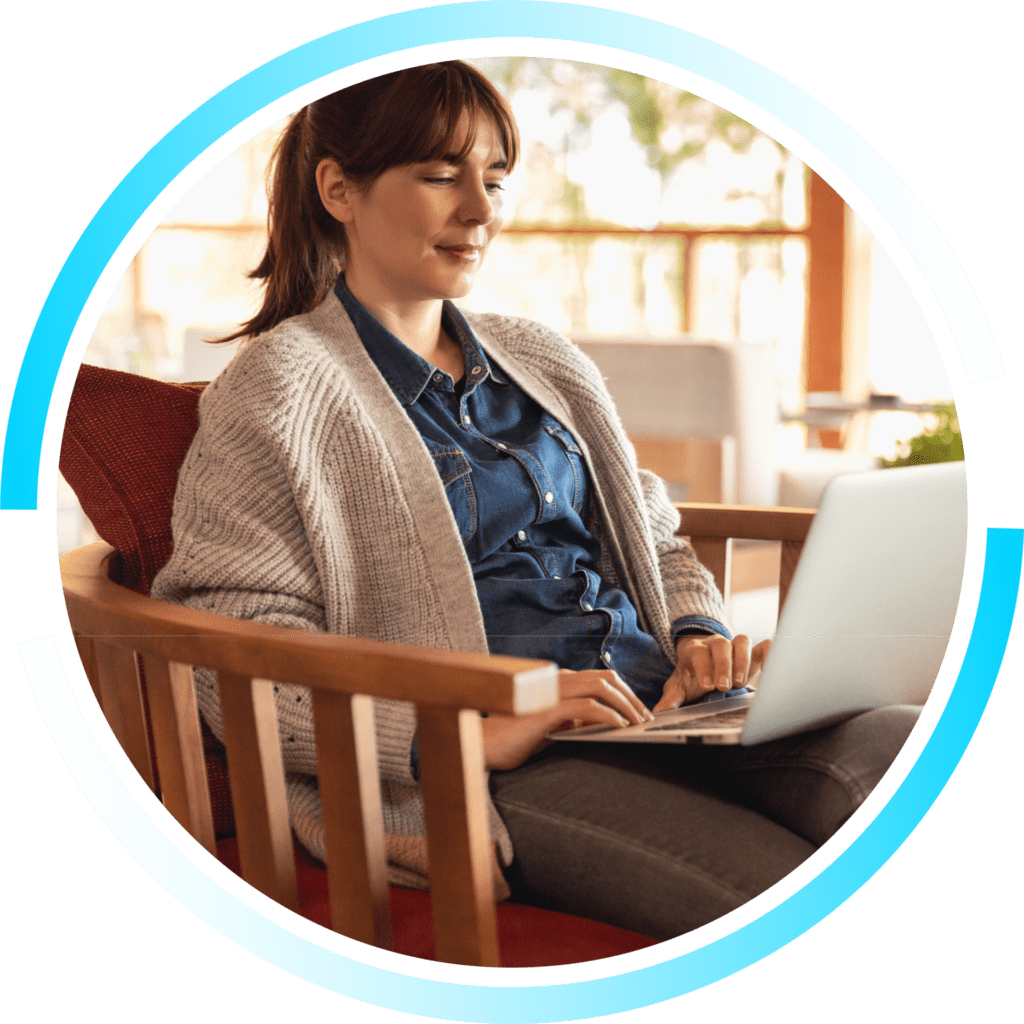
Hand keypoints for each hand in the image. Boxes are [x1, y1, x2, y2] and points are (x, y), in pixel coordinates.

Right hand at [482, 669, 653, 770]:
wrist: (483, 744)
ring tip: (638, 723)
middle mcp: (557, 681)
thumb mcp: (552, 726)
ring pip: (601, 687)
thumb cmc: (514, 737)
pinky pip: (587, 707)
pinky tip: (619, 727)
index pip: (600, 677)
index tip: (638, 711)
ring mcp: (553, 693)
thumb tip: (600, 723)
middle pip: (607, 678)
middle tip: (646, 717)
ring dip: (626, 704)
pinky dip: (608, 715)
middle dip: (631, 696)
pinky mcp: (548, 709)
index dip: (624, 691)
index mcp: (558, 681)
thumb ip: (573, 720)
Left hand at [653, 634, 770, 711]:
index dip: (703, 666)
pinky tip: (772, 665)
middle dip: (723, 665)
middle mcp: (715, 643)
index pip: (699, 652)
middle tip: (724, 686)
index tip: (707, 686)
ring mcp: (734, 646)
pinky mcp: (752, 652)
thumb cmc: (691, 674)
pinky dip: (769, 652)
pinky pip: (763, 646)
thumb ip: (671, 699)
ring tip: (741, 682)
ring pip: (741, 641)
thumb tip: (657, 713)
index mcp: (695, 649)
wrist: (701, 657)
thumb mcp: (679, 685)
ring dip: (743, 660)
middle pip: (721, 645)